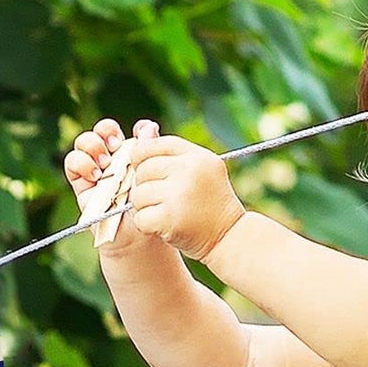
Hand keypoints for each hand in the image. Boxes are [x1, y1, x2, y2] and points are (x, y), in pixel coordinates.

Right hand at [63, 116, 159, 252]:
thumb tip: (148, 126)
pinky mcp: (81, 184)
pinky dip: (81, 162)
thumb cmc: (149, 209)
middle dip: (106, 130)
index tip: (139, 134)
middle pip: (102, 131)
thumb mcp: (153, 178)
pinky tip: (95, 174)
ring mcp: (95, 170)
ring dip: (93, 145)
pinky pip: (72, 163)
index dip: (131, 127)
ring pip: (84, 142)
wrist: (138, 237)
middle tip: (116, 144)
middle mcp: (111, 159)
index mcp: (131, 154)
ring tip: (106, 162)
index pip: (124, 130)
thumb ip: (150, 152)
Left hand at [129, 132, 247, 260]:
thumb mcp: (199, 170)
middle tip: (161, 199)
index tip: (146, 171)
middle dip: (144, 186)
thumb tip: (142, 128)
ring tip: (165, 213)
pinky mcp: (170, 218)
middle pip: (142, 170)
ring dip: (145, 208)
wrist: (229, 238)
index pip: (153, 146)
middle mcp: (188, 171)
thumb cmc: (210, 203)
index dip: (142, 158)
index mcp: (196, 156)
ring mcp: (179, 194)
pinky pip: (140, 218)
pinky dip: (147, 226)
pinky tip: (163, 226)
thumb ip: (170, 152)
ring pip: (138, 195)